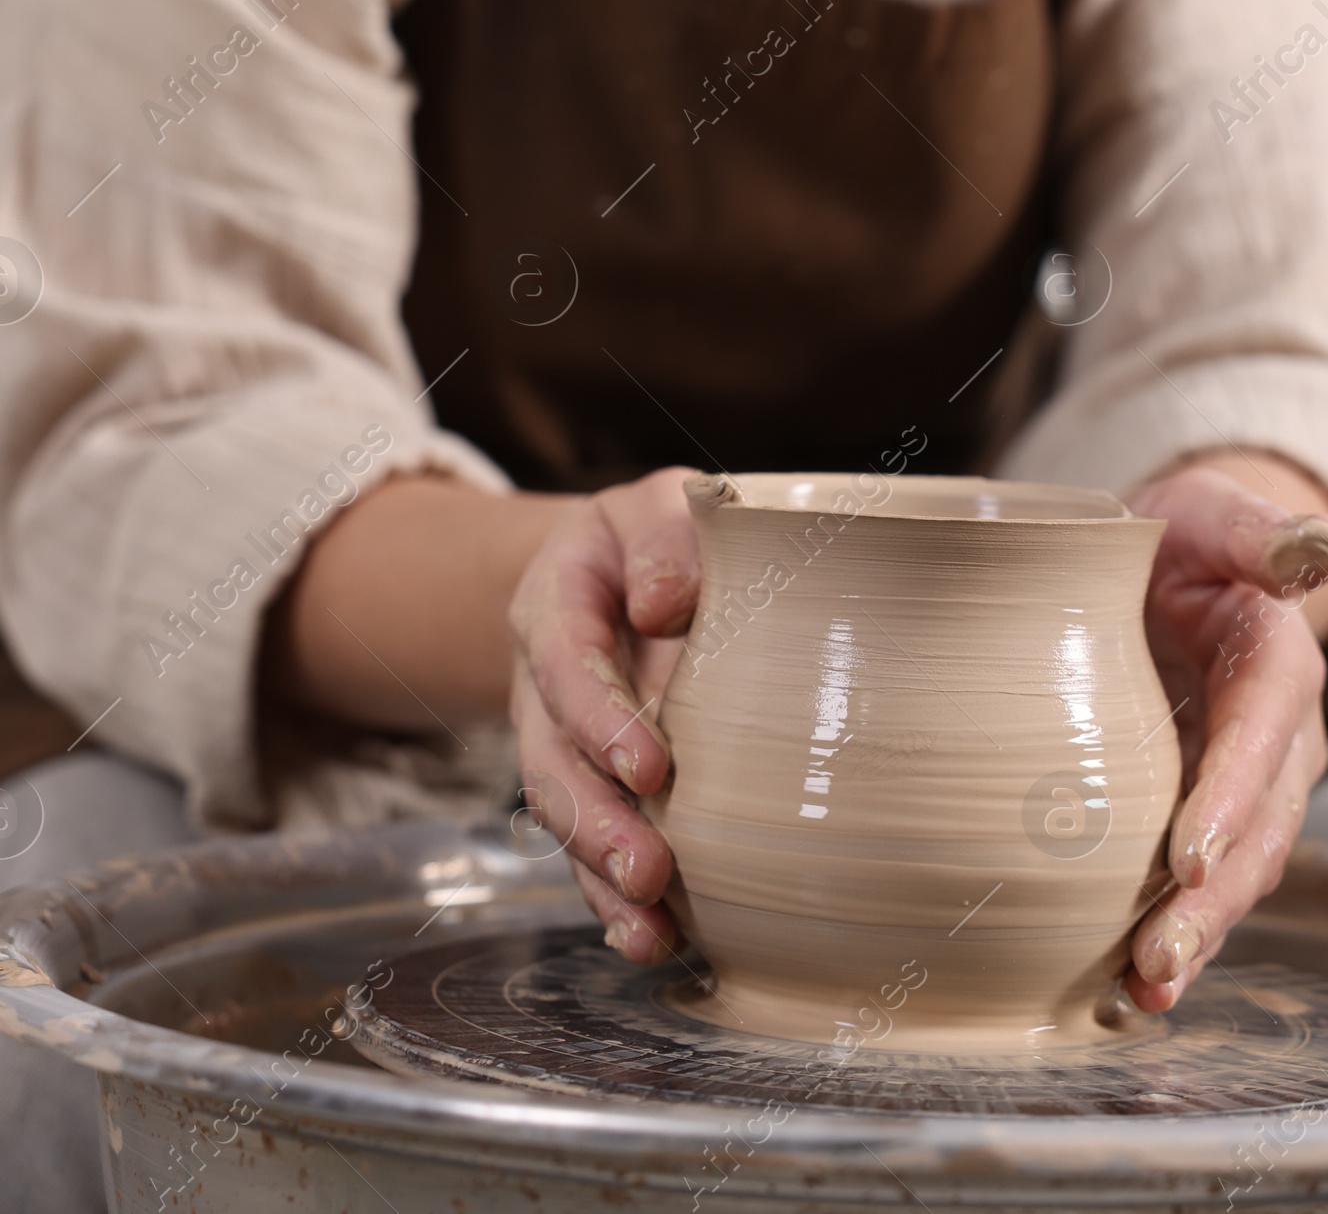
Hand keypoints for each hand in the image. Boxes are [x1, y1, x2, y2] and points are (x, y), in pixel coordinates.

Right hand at [508, 466, 698, 963]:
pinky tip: (651, 941)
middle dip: (596, 825)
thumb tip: (666, 606)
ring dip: (601, 878)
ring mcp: (558, 743)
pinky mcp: (589, 787)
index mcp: (555, 605)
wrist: (621, 568)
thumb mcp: (659, 504)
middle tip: (650, 870)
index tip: (650, 768)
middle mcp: (543, 686)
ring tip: (649, 928)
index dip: (600, 720)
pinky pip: (586, 851)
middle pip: (552, 764)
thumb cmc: (655, 538)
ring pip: (563, 820)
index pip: (566, 666)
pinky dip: (612, 901)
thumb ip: (665, 538)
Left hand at [1122, 457, 1327, 1012]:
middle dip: (1215, 899)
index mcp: (1277, 660)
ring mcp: (1245, 785)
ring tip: (1144, 989)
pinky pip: (1203, 881)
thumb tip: (1316, 542)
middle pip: (1260, 828)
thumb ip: (1256, 530)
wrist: (1178, 564)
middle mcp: (1277, 738)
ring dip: (1198, 935)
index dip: (1231, 795)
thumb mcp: (1211, 513)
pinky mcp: (1206, 812)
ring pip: (1239, 871)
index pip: (1263, 732)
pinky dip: (1174, 934)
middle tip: (1157, 956)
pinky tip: (1126, 988)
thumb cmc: (1185, 536)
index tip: (1188, 855)